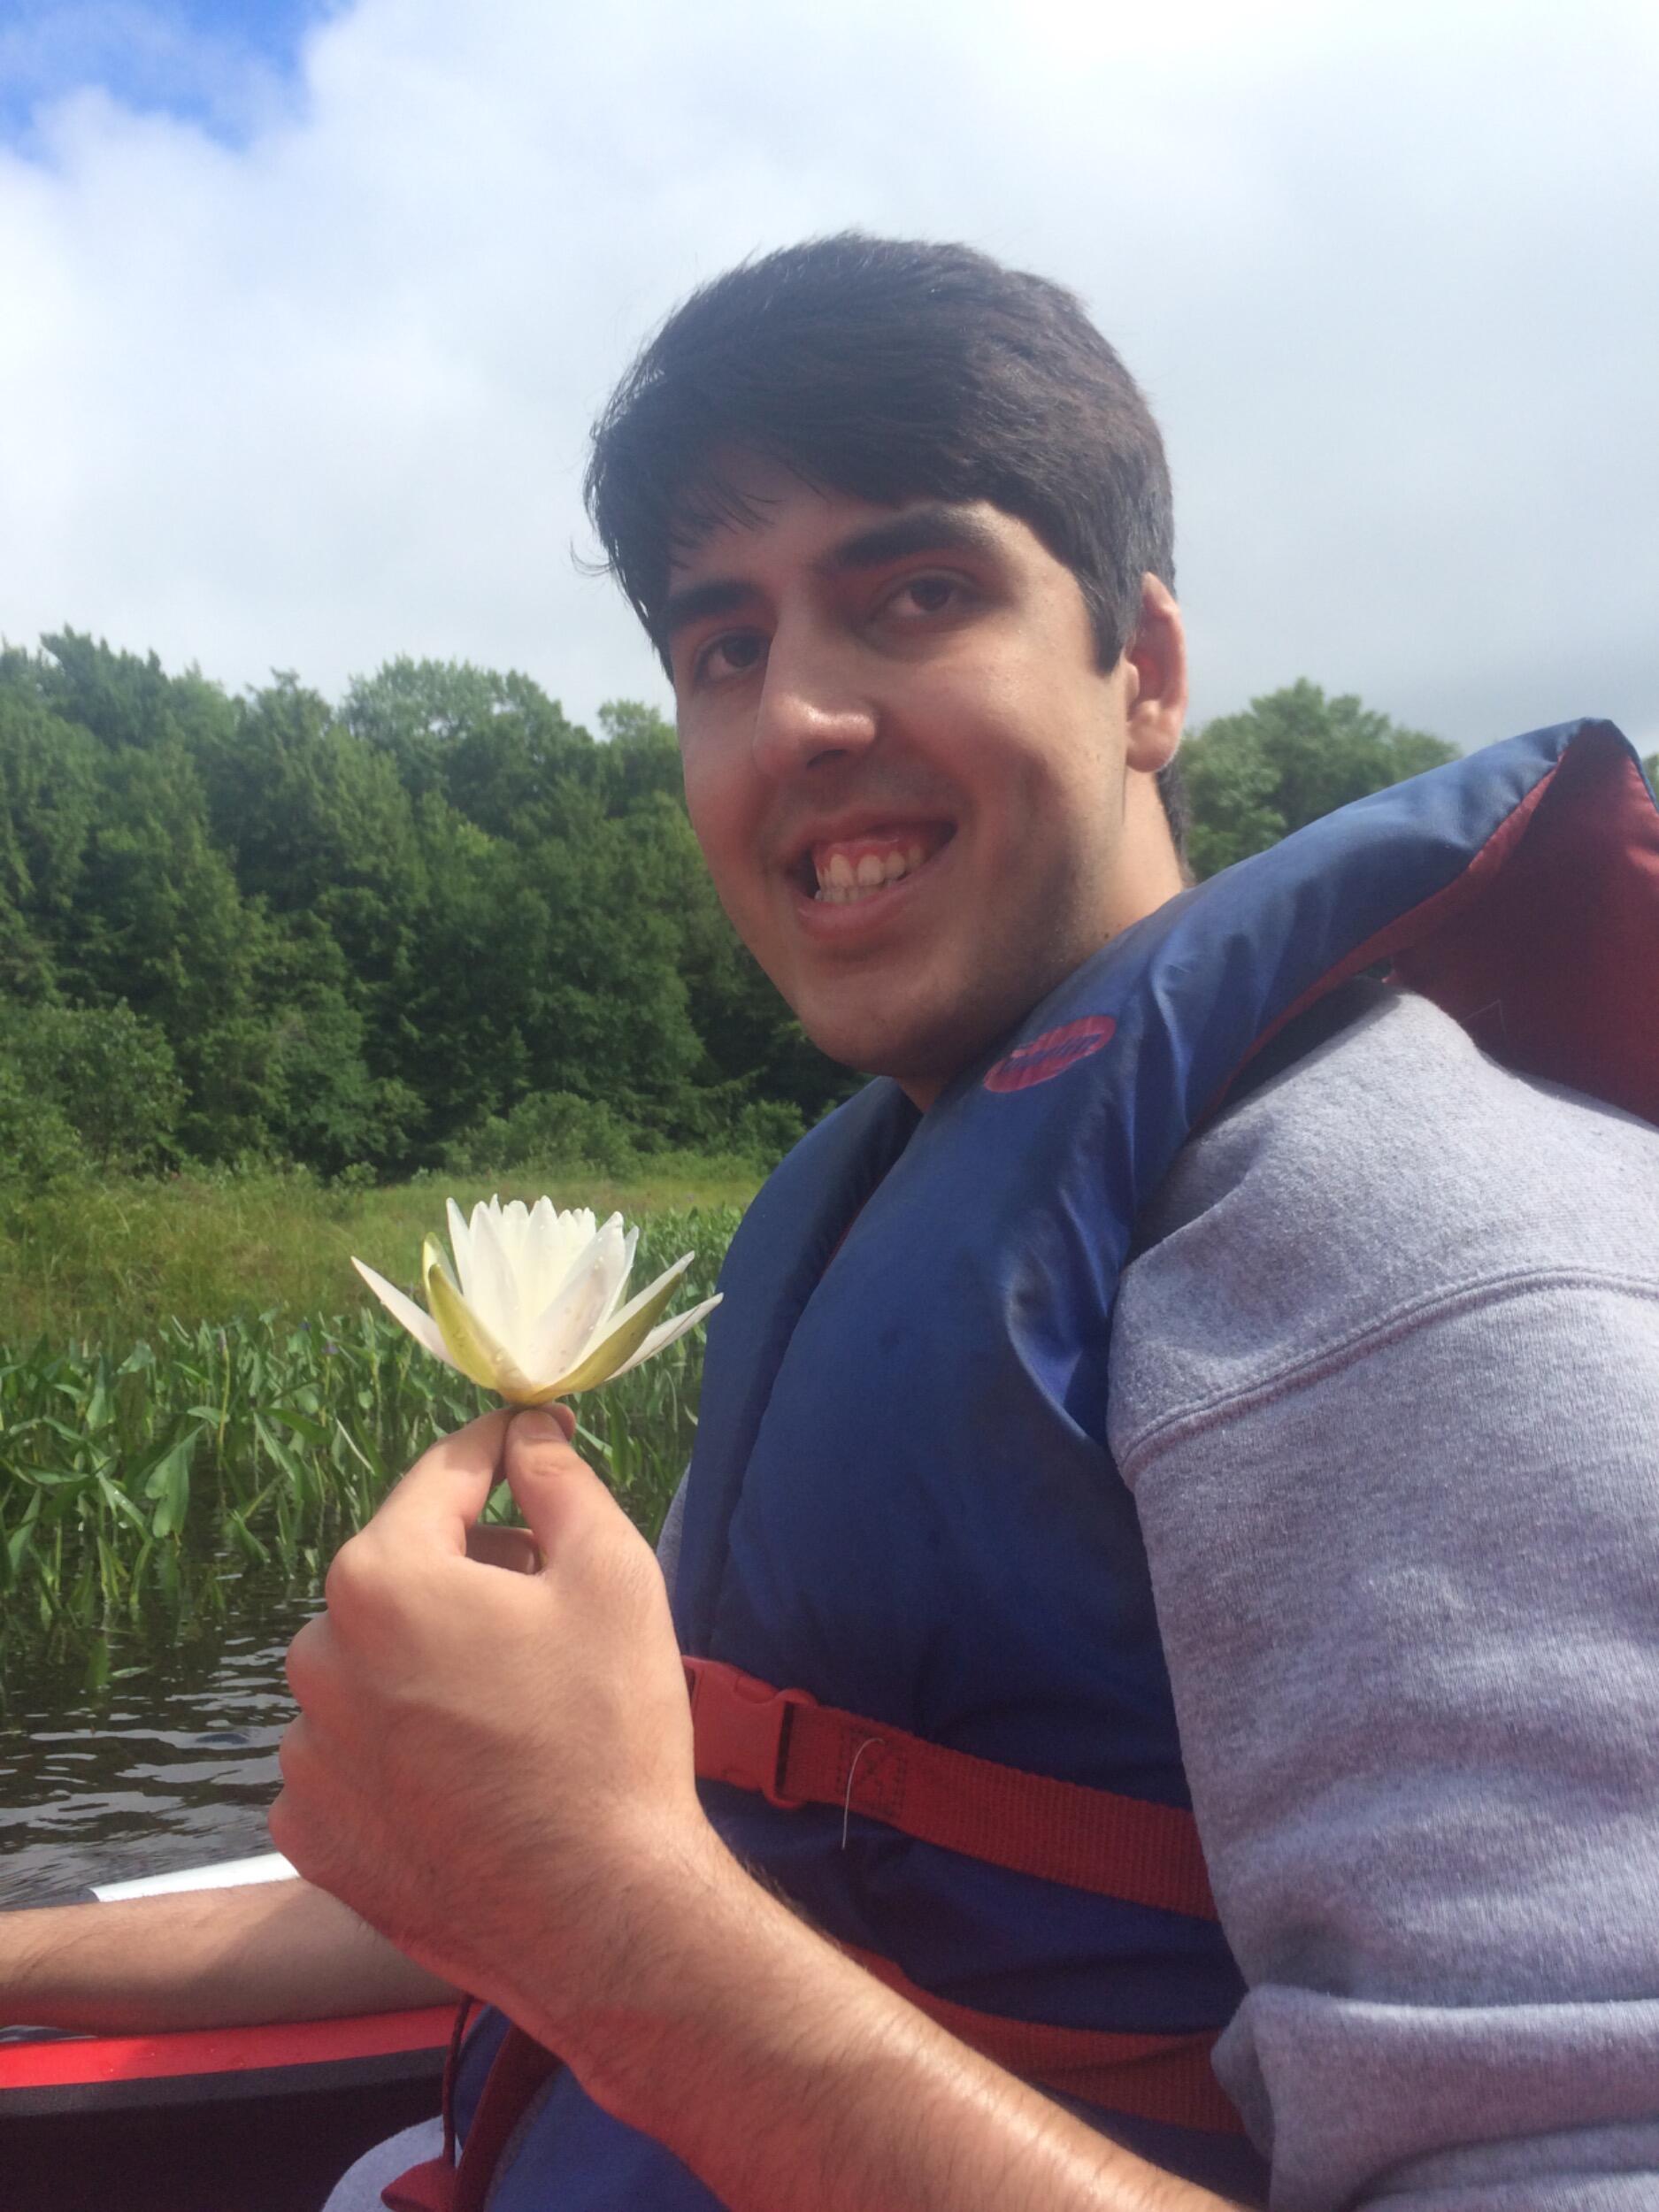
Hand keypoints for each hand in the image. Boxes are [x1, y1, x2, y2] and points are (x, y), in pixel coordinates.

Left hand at [272, 1407, 712, 2025]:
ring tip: (515, 1710)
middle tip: (552, 1607)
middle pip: (402, 1574)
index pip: (442, 1477)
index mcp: (382, 1578)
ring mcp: (306, 1753)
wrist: (597, 1913)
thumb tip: (527, 1430)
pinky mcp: (310, 1833)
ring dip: (431, 1663)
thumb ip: (558, 1480)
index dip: (502, 1449)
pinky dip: (401, 1747)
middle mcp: (318, 1656)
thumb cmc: (610, 1732)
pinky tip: (470, 1776)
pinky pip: (352, 1752)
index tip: (541, 1439)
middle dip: (472, 1572)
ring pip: (374, 1666)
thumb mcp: (612, 1574)